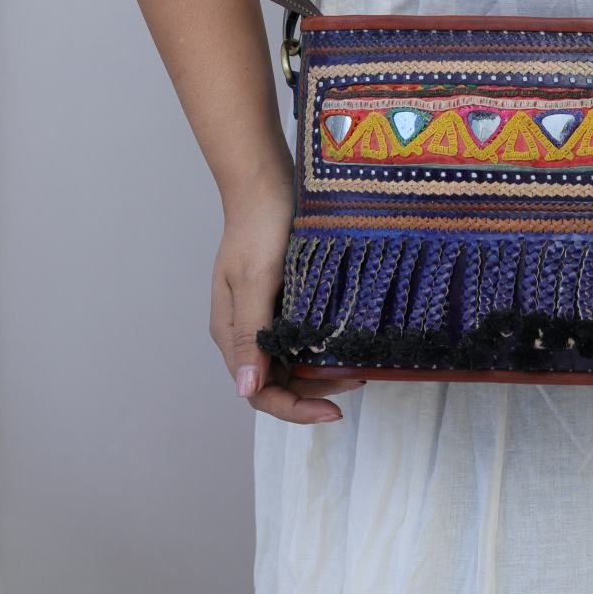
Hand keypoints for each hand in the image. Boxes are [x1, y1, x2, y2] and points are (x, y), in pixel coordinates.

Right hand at [211, 175, 366, 423]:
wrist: (267, 182)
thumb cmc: (258, 227)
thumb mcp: (256, 280)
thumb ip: (251, 335)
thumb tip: (246, 389)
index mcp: (231, 333)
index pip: (260, 393)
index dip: (296, 409)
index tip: (336, 411)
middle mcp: (247, 331)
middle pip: (278, 382)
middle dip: (316, 392)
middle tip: (359, 380)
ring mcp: (266, 316)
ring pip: (294, 362)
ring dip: (323, 372)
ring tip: (361, 364)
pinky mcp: (285, 299)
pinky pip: (303, 337)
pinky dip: (324, 347)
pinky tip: (349, 341)